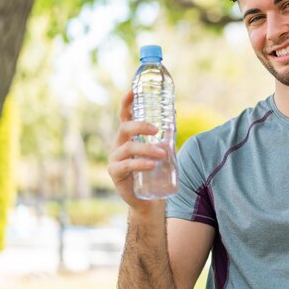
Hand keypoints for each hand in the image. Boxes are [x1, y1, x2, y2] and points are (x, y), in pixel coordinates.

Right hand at [107, 91, 166, 210]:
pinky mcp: (115, 173)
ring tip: (163, 154)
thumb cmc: (154, 171)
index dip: (127, 103)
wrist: (148, 198)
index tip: (133, 90)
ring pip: (128, 147)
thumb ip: (165, 135)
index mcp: (128, 137)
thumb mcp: (160, 150)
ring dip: (147, 149)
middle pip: (124, 128)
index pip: (125, 116)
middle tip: (156, 130)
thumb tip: (174, 112)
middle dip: (140, 126)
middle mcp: (119, 145)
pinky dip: (141, 163)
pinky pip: (127, 165)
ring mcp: (115, 159)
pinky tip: (152, 165)